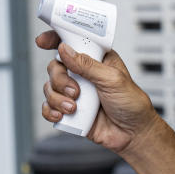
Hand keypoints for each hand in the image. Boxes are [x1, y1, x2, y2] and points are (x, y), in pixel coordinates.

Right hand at [37, 31, 161, 153]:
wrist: (132, 134)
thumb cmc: (131, 104)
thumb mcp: (113, 79)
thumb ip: (87, 64)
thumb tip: (65, 50)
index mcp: (96, 59)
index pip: (72, 42)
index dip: (55, 39)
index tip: (42, 41)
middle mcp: (82, 74)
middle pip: (55, 67)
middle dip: (60, 80)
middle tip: (75, 91)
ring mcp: (74, 92)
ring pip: (49, 88)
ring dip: (57, 99)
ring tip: (74, 108)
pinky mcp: (69, 110)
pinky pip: (48, 107)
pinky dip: (51, 111)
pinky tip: (62, 115)